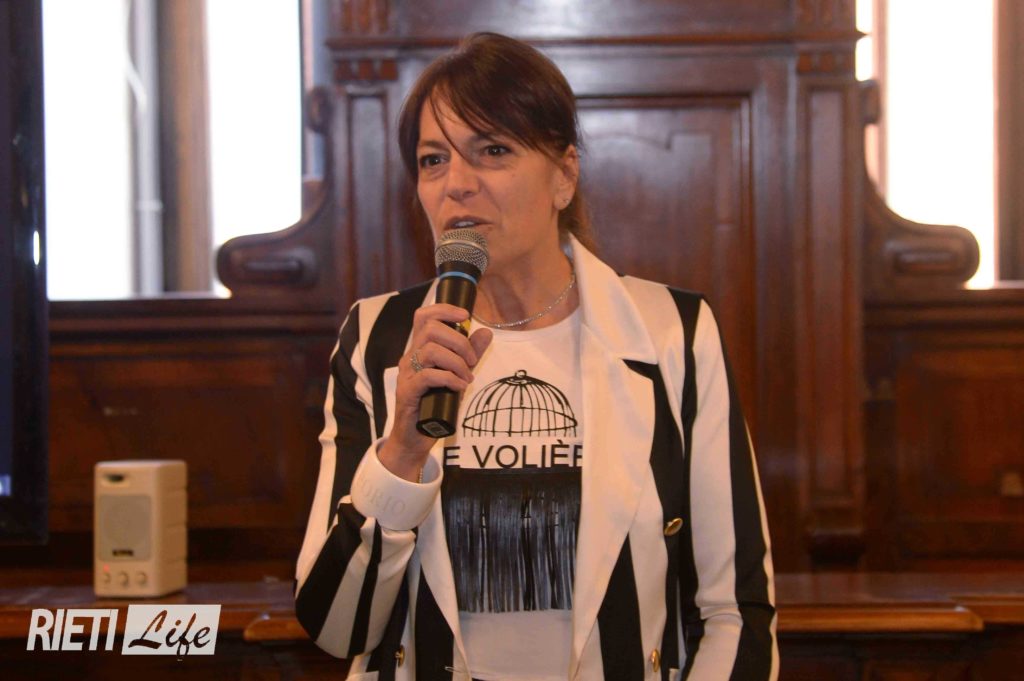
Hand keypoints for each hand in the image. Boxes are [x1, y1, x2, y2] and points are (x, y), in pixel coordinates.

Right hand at [378, 304, 491, 480]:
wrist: (415, 437)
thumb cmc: (435, 405)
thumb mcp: (457, 375)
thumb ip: (470, 354)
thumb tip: (486, 331)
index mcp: (420, 349)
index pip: (424, 317)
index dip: (444, 309)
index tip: (466, 316)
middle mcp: (410, 357)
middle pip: (430, 329)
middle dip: (459, 341)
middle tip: (472, 361)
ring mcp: (407, 374)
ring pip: (430, 350)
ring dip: (456, 361)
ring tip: (467, 377)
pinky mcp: (407, 393)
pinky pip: (428, 376)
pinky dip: (449, 378)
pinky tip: (459, 387)